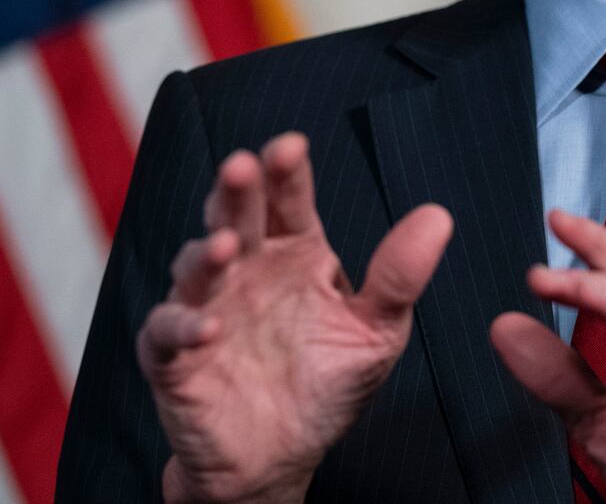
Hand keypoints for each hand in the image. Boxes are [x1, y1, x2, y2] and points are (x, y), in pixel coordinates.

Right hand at [136, 132, 452, 503]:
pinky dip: (182, 326)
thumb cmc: (327, 384)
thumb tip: (438, 215)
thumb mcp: (376, 332)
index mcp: (295, 255)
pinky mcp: (174, 357)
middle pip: (237, 218)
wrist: (282, 458)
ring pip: (195, 267)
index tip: (291, 146)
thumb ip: (399, 276)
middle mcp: (247, 271)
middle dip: (237, 191)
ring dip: (206, 254)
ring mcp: (207, 309)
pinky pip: (167, 334)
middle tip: (243, 166)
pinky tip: (207, 327)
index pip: (289, 202)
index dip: (287, 173)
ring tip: (227, 246)